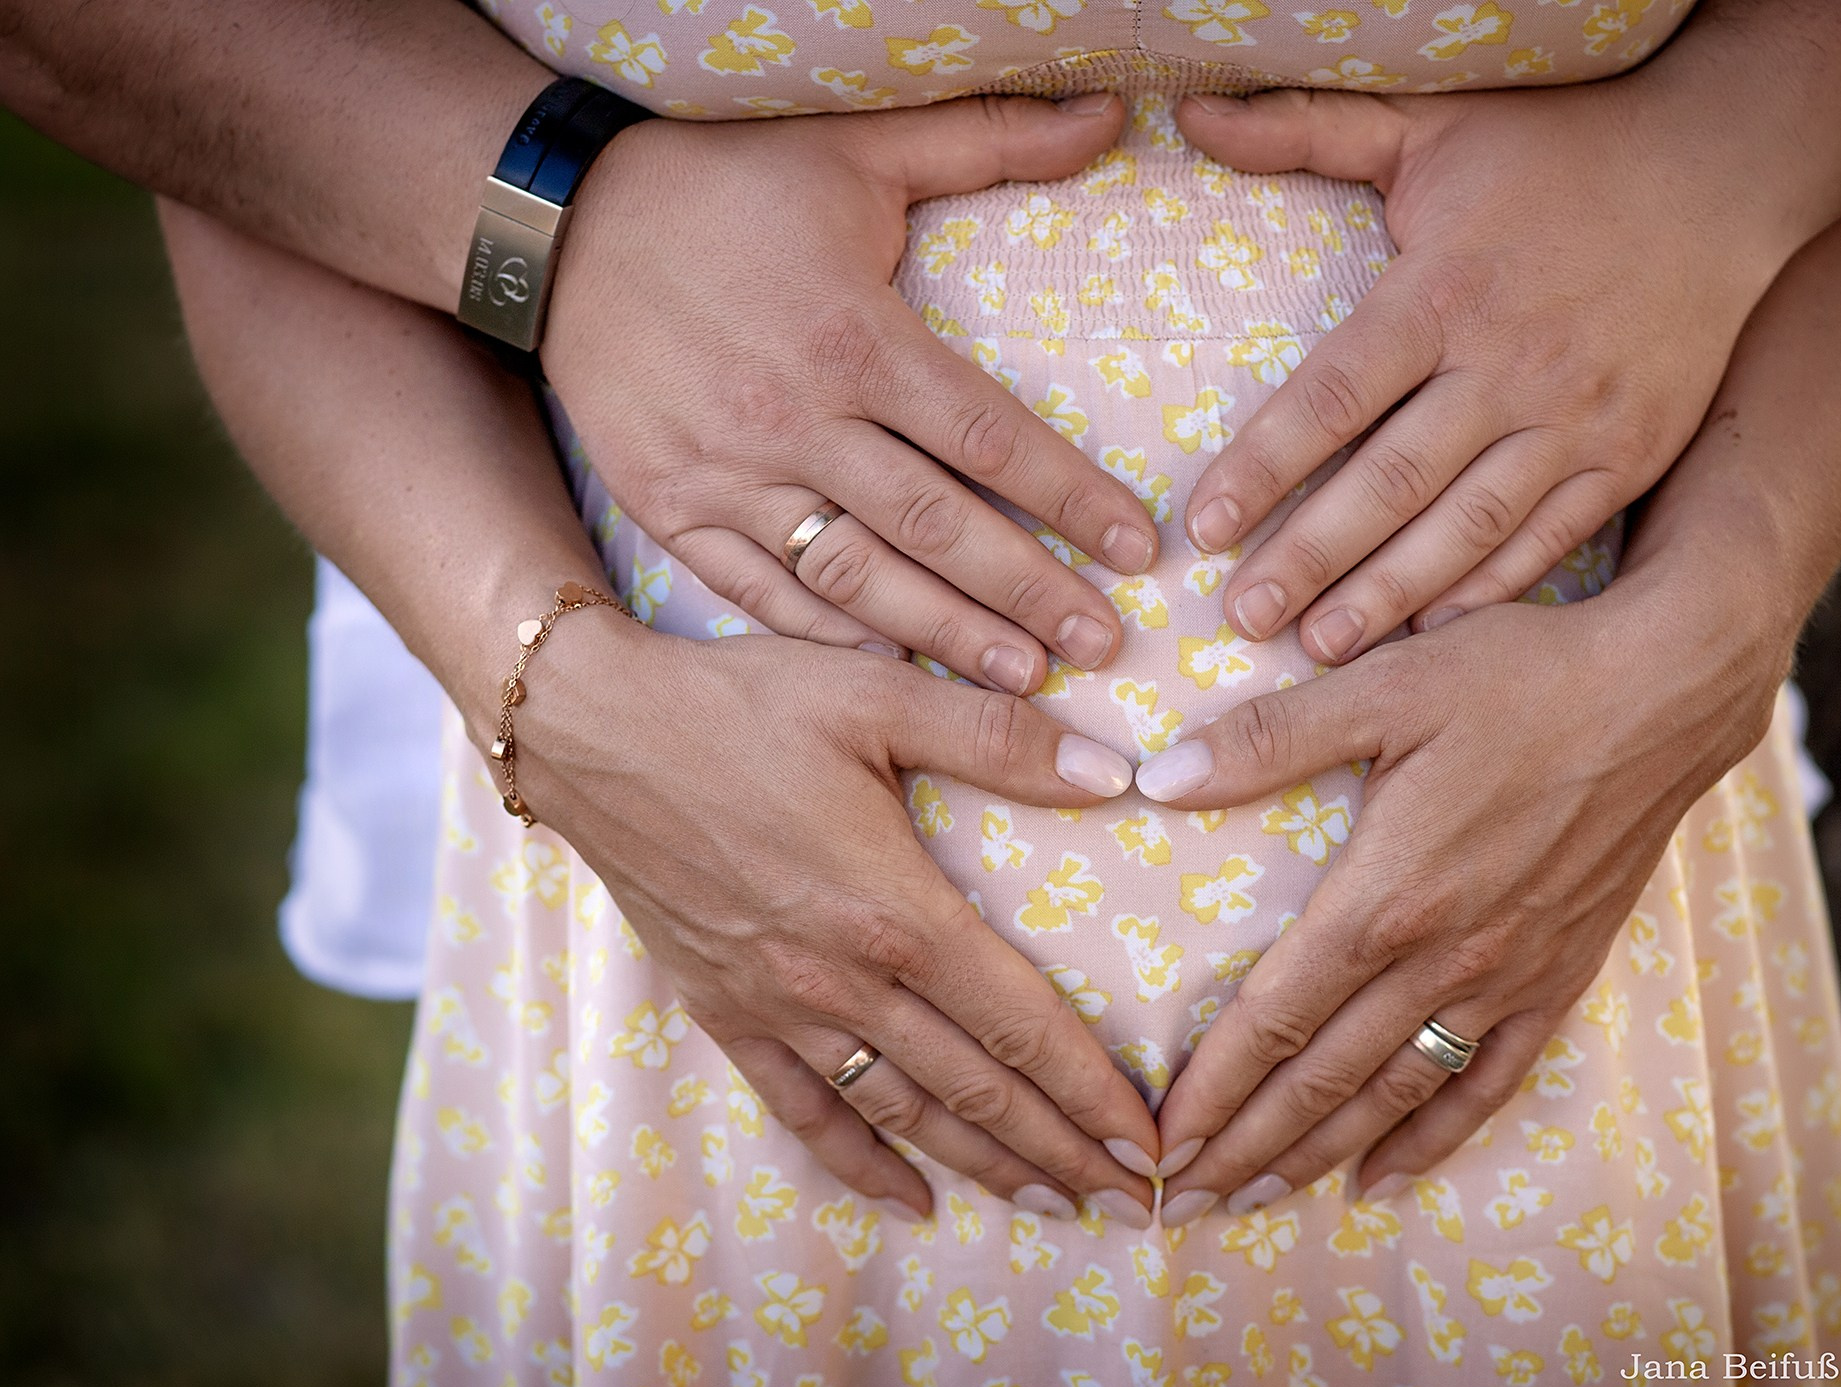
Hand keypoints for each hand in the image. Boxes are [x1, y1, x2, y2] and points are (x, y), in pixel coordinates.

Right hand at [518, 617, 1161, 1224]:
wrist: (592, 734)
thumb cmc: (739, 706)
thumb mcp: (876, 695)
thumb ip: (998, 739)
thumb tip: (1116, 774)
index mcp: (895, 911)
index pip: (1020, 1025)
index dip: (1092, 1092)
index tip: (1148, 1143)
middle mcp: (842, 980)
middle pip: (974, 1089)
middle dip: (1060, 1150)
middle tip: (1130, 1203)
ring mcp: (778, 1007)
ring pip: (901, 1113)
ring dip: (983, 1165)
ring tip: (1052, 1205)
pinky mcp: (724, 1011)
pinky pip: (802, 1110)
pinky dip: (859, 1162)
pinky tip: (909, 1201)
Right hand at [543, 96, 1158, 694]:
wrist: (557, 224)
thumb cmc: (722, 186)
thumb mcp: (855, 149)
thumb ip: (987, 138)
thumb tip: (1109, 111)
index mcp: (854, 336)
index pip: (990, 436)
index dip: (1072, 499)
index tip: (1136, 548)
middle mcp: (797, 418)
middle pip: (938, 526)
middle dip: (1030, 592)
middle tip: (1103, 645)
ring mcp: (729, 473)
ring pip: (856, 575)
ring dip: (946, 633)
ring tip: (1022, 676)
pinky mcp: (672, 508)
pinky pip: (760, 591)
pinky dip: (828, 637)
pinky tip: (895, 670)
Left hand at [1136, 586, 1782, 1223]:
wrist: (1666, 696)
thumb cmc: (1521, 680)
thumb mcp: (1382, 686)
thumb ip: (1266, 739)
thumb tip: (1157, 777)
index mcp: (1385, 897)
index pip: (1273, 1017)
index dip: (1212, 1087)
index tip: (1158, 1140)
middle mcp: (1442, 958)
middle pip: (1322, 1079)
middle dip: (1243, 1146)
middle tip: (1177, 1201)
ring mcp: (1506, 979)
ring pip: (1393, 1094)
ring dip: (1318, 1154)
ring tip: (1252, 1200)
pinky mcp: (1560, 979)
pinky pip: (1488, 1083)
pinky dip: (1432, 1138)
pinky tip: (1384, 1179)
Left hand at [1170, 83, 1804, 661]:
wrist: (1730, 172)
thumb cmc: (1561, 151)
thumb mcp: (1433, 124)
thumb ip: (1309, 127)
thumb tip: (1196, 108)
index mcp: (1446, 291)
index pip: (1334, 396)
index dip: (1263, 465)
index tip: (1202, 526)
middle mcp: (1511, 364)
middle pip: (1390, 482)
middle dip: (1308, 558)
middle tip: (1240, 619)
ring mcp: (1578, 420)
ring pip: (1467, 527)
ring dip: (1388, 595)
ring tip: (1317, 650)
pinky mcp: (1630, 456)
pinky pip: (1550, 541)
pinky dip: (1489, 592)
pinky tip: (1431, 637)